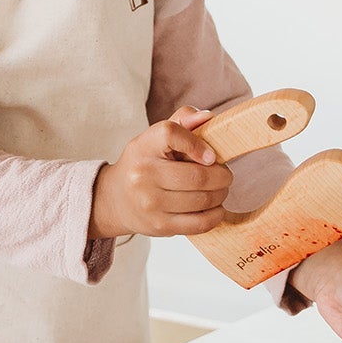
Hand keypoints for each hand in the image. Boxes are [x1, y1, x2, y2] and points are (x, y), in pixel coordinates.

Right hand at [90, 107, 232, 239]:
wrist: (116, 199)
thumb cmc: (145, 163)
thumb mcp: (155, 138)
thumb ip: (183, 122)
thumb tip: (208, 117)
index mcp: (143, 146)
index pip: (171, 134)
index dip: (198, 143)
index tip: (211, 155)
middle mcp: (143, 174)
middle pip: (197, 175)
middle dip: (222, 176)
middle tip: (225, 175)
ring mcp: (150, 203)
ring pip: (202, 200)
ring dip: (221, 195)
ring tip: (220, 190)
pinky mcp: (160, 225)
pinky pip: (199, 223)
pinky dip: (216, 215)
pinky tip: (216, 208)